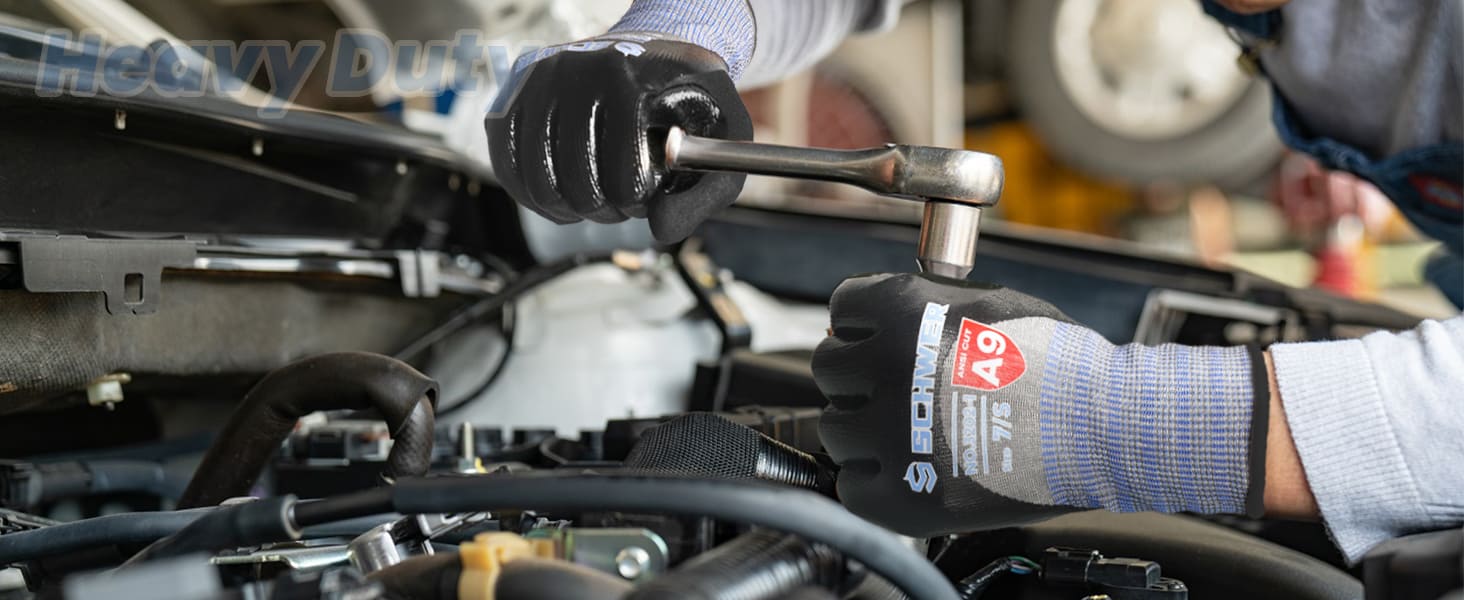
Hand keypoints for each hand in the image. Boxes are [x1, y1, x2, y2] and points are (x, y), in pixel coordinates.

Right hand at [486, 34, 751, 242]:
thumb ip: (705, 193)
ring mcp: (538, 81)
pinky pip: (507, 167)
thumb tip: (659, 230)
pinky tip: (564, 198)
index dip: (637, 200)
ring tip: (597, 201)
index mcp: (633, 78)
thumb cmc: (693, 103)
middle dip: (605, 209)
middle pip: (578, 182)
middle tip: (624, 202)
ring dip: (570, 209)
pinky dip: (536, 197)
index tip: (647, 193)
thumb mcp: (725, 140)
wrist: (657, 53)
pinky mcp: (512, 95)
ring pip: (538, 181)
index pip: (624, 173)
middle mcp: (577, 71)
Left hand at [814, 273, 1265, 536]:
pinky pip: (850, 484)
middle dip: (860, 379)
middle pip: (830, 368)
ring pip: (833, 427)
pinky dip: (873, 481)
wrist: (1101, 426)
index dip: (864, 329)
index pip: (844, 310)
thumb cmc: (1058, 364)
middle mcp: (882, 364)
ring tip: (909, 435)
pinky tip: (909, 471)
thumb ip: (923, 308)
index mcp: (903, 309)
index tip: (880, 345)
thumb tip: (876, 322)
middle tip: (899, 394)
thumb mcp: (986, 302)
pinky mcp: (896, 492)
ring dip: (862, 430)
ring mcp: (885, 432)